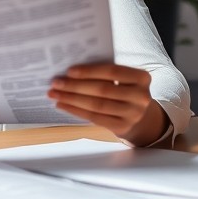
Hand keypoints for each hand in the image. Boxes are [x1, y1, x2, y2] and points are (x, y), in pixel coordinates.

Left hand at [49, 62, 166, 145]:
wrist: (141, 117)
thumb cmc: (126, 91)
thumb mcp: (125, 79)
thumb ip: (106, 73)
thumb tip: (72, 72)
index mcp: (142, 78)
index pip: (112, 72)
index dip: (89, 71)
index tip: (69, 71)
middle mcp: (140, 96)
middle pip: (102, 90)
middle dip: (76, 86)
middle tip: (56, 83)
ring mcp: (133, 114)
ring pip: (97, 105)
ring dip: (72, 99)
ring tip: (55, 94)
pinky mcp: (122, 127)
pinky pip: (95, 118)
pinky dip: (76, 111)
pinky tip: (63, 105)